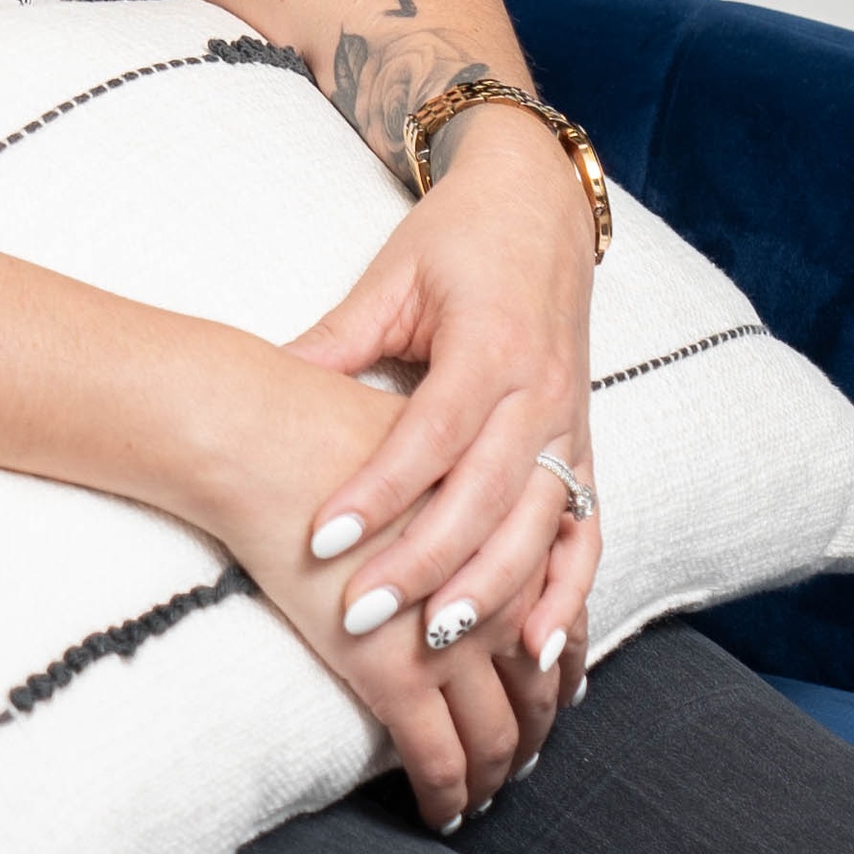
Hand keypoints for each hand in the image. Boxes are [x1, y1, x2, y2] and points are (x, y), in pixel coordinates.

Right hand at [181, 336, 554, 828]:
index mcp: (510, 529)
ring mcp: (449, 639)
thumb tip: (455, 500)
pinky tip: (439, 811)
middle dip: (534, 733)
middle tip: (522, 762)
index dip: (560, 664)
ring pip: (496, 736)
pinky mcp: (395, 674)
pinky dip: (445, 795)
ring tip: (482, 796)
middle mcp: (499, 591)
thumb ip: (454, 477)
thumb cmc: (323, 424)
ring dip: (494, 775)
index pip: (556, 619)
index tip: (557, 691)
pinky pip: (436, 759)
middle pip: (537, 689)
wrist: (263, 435)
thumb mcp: (420, 437)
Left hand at [281, 111, 601, 765]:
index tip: (323, 536)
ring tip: (438, 641)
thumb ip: (337, 341)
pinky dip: (568, 593)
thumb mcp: (391, 277)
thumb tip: (266, 384)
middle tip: (362, 613)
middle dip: (425, 563)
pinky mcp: (587, 448)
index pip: (430, 433)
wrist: (539, 205)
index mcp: (491, 344)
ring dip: (492, 591)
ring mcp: (572, 425)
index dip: (379, 489)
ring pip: (540, 526)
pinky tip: (537, 648)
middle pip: (485, 494)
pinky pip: (587, 533)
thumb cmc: (456, 239)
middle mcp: (541, 391)